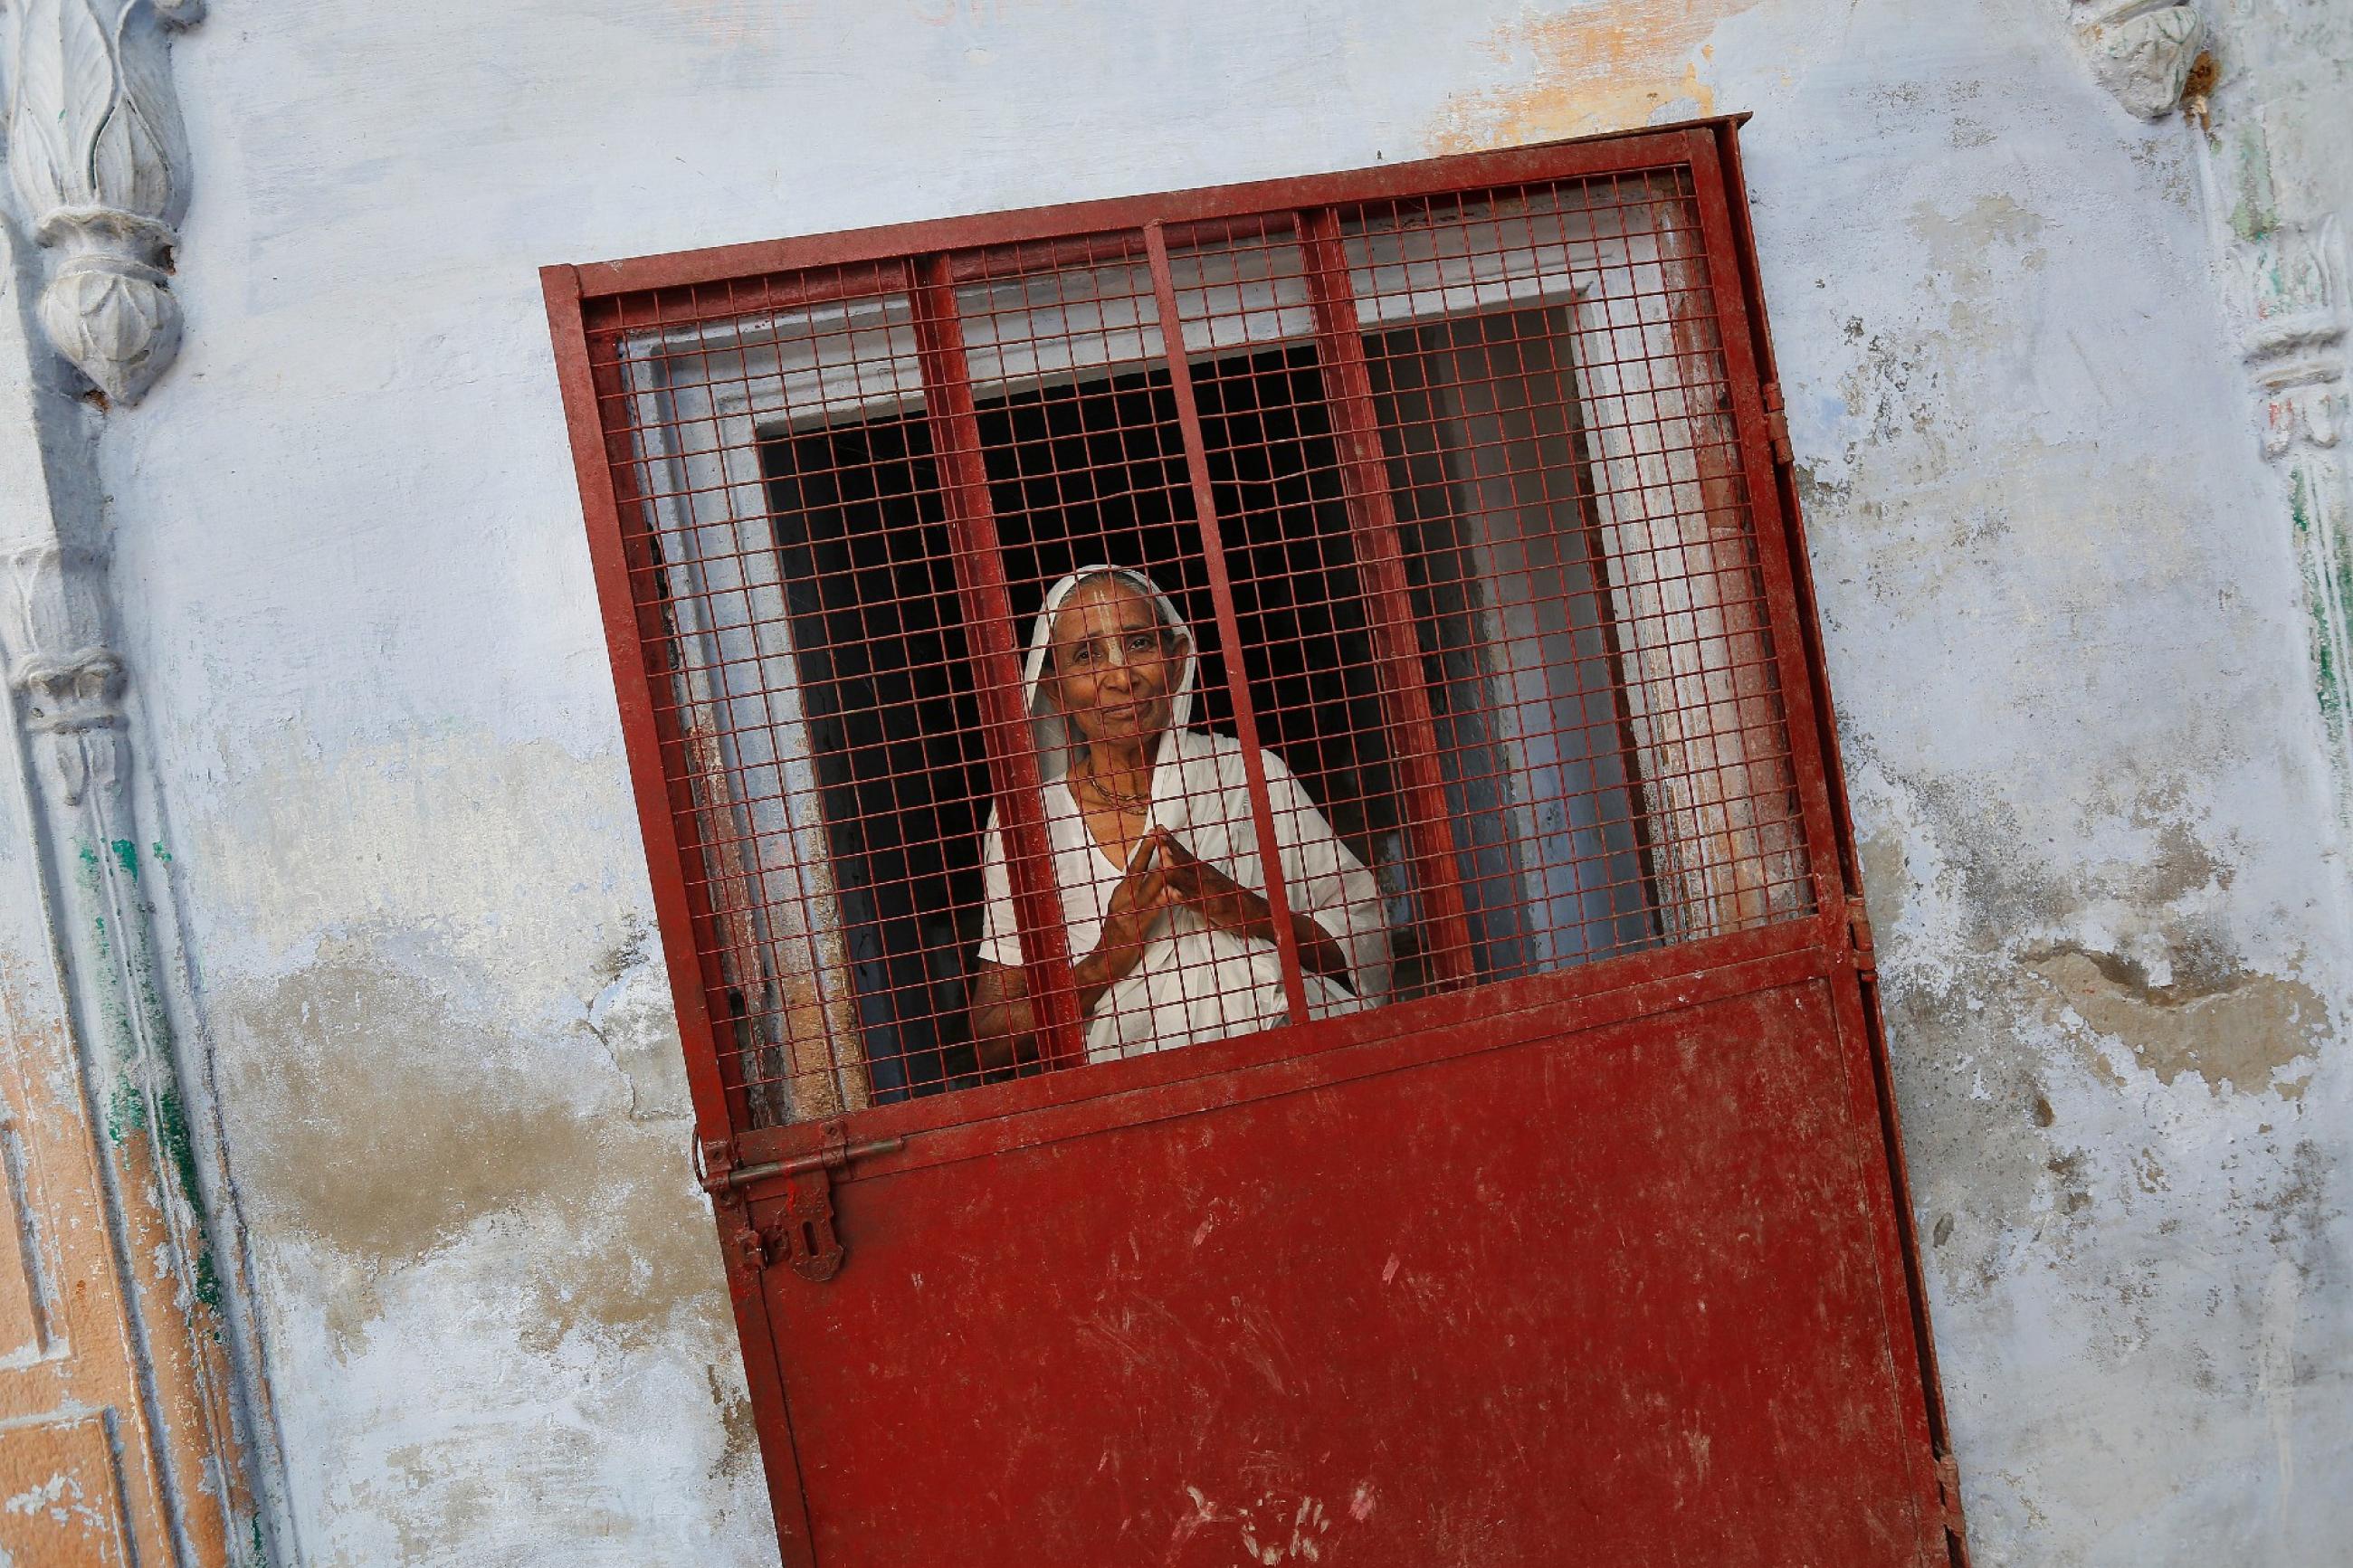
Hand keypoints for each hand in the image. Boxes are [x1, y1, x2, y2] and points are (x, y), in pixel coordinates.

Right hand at [1075, 830, 1177, 1011]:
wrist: (1103, 962)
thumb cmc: (1118, 937)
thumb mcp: (1123, 911)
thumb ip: (1133, 895)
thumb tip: (1145, 878)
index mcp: (1120, 894)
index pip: (1133, 867)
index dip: (1143, 849)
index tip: (1153, 831)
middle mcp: (1121, 900)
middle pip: (1136, 871)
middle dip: (1149, 851)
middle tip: (1160, 834)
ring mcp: (1126, 913)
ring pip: (1144, 889)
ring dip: (1159, 873)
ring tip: (1171, 858)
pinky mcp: (1133, 929)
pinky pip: (1149, 913)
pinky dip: (1161, 902)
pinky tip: (1172, 894)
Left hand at [1160, 833, 1352, 983]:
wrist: (1262, 916)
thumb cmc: (1236, 903)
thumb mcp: (1215, 887)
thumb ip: (1199, 879)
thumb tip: (1182, 869)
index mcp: (1208, 874)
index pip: (1187, 855)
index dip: (1172, 842)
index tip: (1157, 829)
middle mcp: (1210, 880)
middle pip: (1186, 862)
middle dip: (1171, 848)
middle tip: (1155, 833)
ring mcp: (1212, 894)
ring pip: (1191, 879)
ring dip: (1177, 867)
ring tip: (1163, 856)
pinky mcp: (1215, 910)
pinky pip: (1197, 903)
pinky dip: (1185, 897)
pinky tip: (1173, 893)